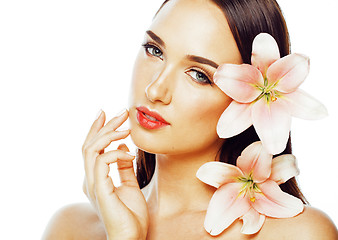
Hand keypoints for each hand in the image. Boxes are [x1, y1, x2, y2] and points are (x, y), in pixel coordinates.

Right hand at [82, 110, 148, 238]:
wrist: (131, 236)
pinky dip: (116, 153)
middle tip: (120, 113)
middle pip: (90, 144)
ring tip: (126, 128)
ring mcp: (93, 184)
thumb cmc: (131, 214)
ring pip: (93, 149)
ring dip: (109, 134)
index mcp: (96, 178)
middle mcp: (91, 179)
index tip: (106, 114)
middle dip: (104, 125)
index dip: (97, 129)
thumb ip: (124, 167)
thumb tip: (123, 148)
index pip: (92, 148)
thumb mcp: (129, 185)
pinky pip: (102, 161)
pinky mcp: (100, 189)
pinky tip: (130, 154)